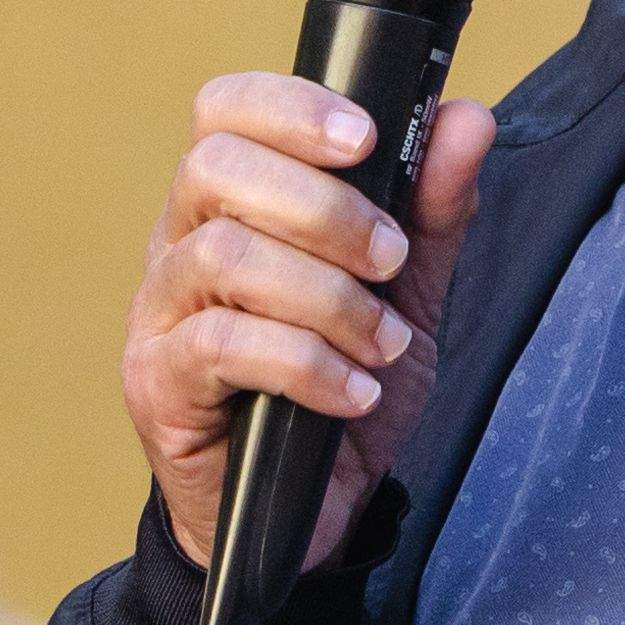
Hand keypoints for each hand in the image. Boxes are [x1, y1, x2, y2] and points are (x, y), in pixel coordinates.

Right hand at [123, 74, 497, 574]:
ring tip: (383, 343)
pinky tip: (353, 392)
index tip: (365, 139)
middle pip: (216, 167)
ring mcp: (160, 314)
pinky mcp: (160, 384)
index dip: (290, 107)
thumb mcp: (405, 295)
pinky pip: (222, 344)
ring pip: (224, 255)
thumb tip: (465, 120)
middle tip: (390, 258)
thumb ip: (432, 211)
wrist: (308, 517)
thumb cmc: (341, 391)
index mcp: (231, 204)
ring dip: (327, 296)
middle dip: (322, 205)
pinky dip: (306, 363)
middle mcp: (180, 244)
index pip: (226, 111)